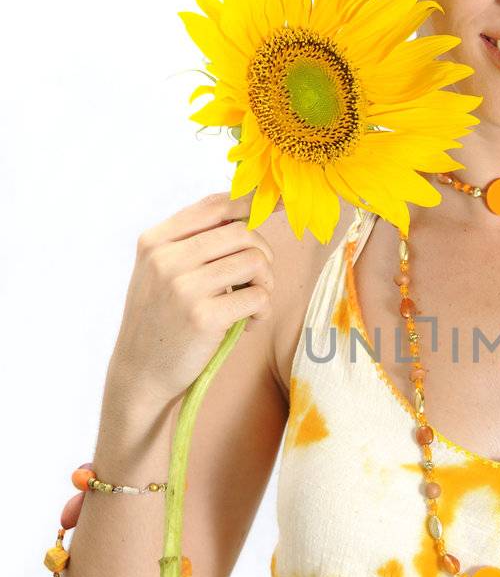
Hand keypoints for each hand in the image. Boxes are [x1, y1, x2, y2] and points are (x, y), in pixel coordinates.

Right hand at [108, 192, 275, 408]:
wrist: (139, 373)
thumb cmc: (161, 321)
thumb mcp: (159, 272)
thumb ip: (193, 243)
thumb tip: (248, 212)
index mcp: (155, 241)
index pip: (215, 205)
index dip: (253, 203)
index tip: (282, 205)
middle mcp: (166, 258)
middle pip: (243, 233)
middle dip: (262, 255)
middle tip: (254, 282)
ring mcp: (183, 287)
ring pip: (256, 261)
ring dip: (265, 284)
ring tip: (250, 304)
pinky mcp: (204, 317)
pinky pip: (259, 297)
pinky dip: (262, 312)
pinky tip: (247, 324)